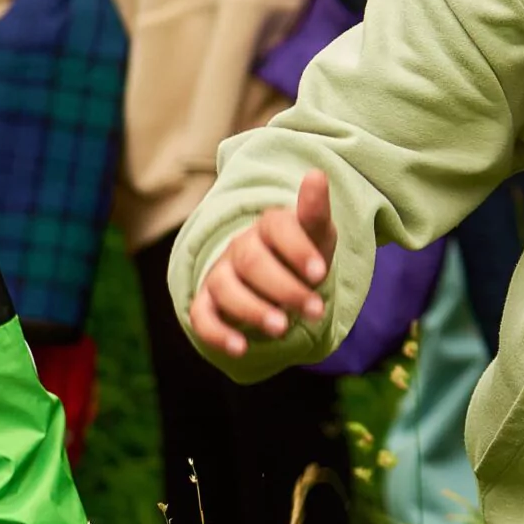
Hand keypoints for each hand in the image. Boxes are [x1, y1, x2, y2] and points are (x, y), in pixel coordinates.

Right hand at [189, 172, 337, 358]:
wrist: (282, 279)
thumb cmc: (303, 254)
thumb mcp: (318, 235)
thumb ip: (315, 212)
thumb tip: (316, 174)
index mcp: (270, 225)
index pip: (277, 228)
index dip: (297, 251)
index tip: (321, 274)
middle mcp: (240, 246)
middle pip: (252, 261)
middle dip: (284, 288)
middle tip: (315, 310)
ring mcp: (220, 274)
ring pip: (226, 288)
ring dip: (253, 310)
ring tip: (283, 329)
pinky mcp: (207, 302)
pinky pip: (202, 316)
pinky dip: (218, 333)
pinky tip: (241, 348)